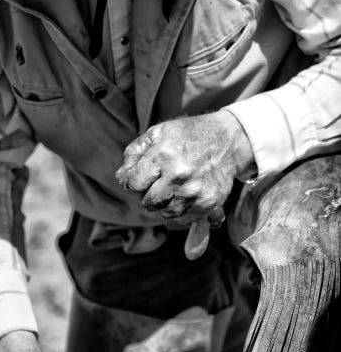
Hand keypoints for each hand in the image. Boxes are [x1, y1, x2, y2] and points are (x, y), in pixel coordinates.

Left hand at [116, 111, 253, 223]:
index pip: (134, 183)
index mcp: (163, 156)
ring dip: (165, 204)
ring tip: (173, 188)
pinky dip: (182, 211)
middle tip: (159, 181)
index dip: (134, 180)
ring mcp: (194, 192)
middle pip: (148, 202)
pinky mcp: (209, 203)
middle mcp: (178, 176)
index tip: (141, 176)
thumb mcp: (158, 132)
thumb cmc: (189, 134)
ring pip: (166, 213)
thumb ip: (135, 153)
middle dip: (149, 193)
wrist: (229, 140)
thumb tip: (121, 178)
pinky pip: (185, 219)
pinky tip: (186, 195)